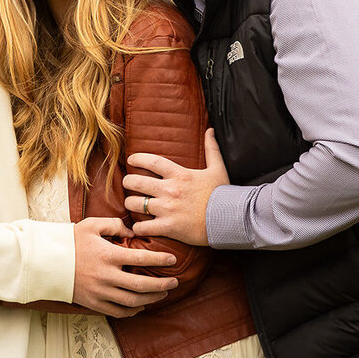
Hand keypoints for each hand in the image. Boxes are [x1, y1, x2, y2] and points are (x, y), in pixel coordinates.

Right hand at [71, 217, 177, 316]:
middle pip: (142, 285)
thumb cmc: (71, 240)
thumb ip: (115, 225)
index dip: (160, 260)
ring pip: (133, 301)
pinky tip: (141, 305)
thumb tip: (132, 232)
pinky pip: (118, 311)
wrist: (47, 262)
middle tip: (174, 282)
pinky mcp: (94, 303)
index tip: (172, 259)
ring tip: (162, 293)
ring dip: (151, 298)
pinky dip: (133, 310)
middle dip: (162, 285)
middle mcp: (107, 276)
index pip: (141, 259)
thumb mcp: (92, 225)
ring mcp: (101, 292)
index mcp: (108, 255)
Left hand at [122, 128, 229, 245]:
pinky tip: (139, 226)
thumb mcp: (218, 169)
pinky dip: (138, 227)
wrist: (231, 219)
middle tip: (128, 183)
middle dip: (128, 182)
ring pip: (136, 203)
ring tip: (131, 203)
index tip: (131, 160)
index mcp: (179, 175)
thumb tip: (210, 130)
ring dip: (131, 203)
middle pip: (137, 181)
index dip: (138, 159)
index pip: (152, 161)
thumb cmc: (223, 194)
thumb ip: (211, 149)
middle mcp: (170, 190)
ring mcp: (167, 209)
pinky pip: (144, 227)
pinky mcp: (168, 227)